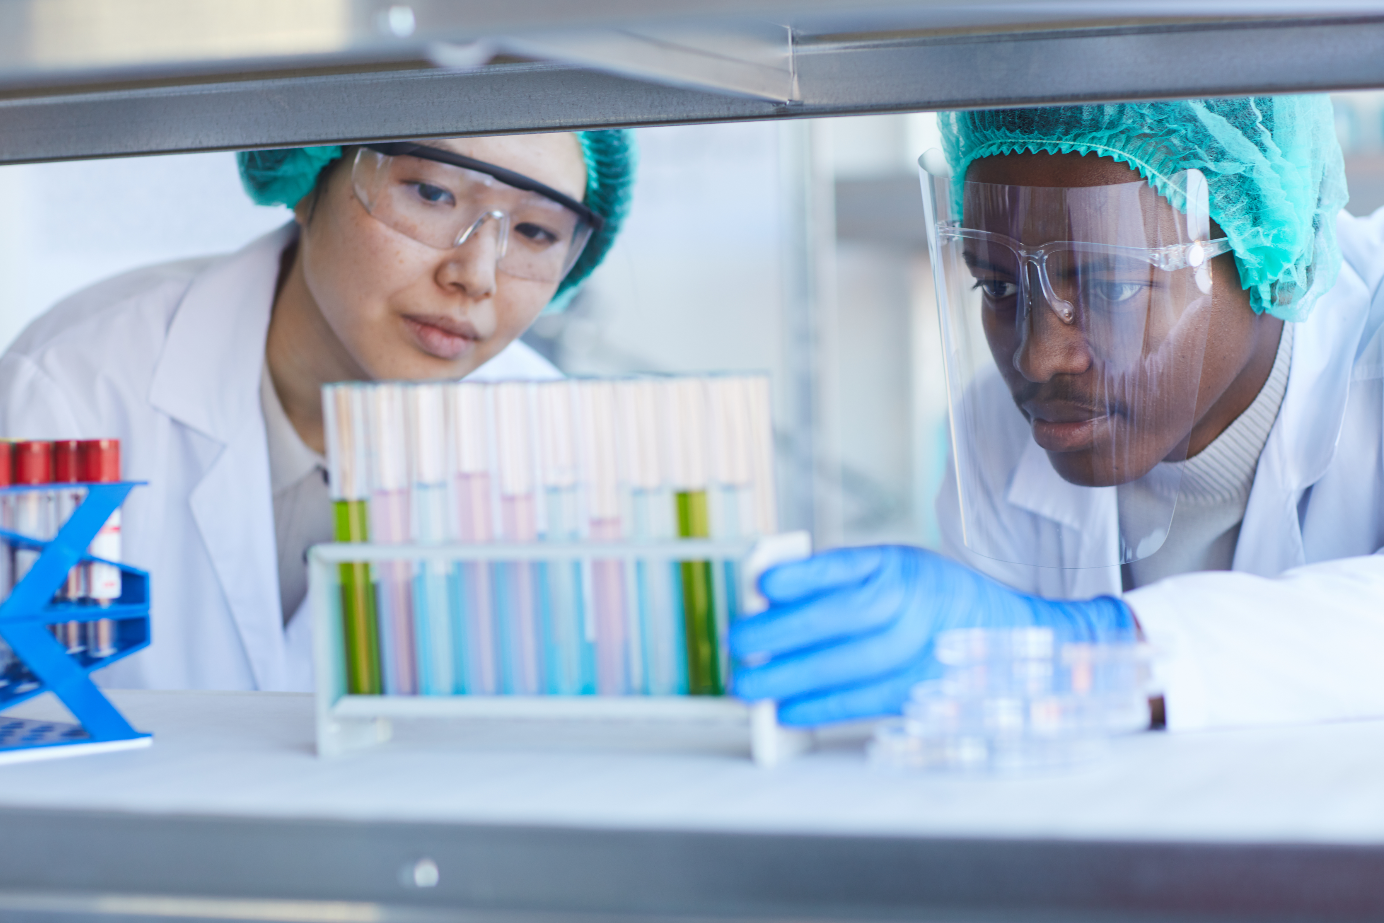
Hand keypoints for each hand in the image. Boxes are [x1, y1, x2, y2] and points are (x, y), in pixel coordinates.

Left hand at [730, 545, 1132, 725]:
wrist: (1004, 635)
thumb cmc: (926, 598)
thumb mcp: (889, 569)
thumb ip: (835, 581)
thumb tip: (768, 600)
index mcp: (899, 566)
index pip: (845, 569)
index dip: (804, 577)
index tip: (764, 585)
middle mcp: (914, 604)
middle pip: (843, 619)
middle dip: (783, 634)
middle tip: (739, 644)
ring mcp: (922, 650)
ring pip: (852, 665)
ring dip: (793, 678)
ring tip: (750, 684)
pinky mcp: (921, 691)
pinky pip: (867, 701)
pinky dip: (823, 707)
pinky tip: (787, 710)